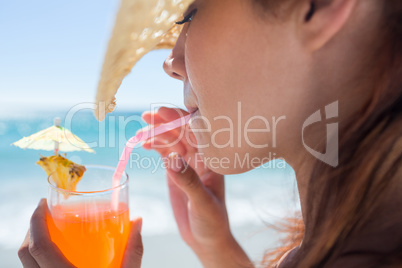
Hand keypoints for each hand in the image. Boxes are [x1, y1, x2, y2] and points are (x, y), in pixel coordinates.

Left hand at [18, 199, 143, 267]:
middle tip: (48, 213)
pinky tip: (57, 254)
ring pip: (26, 265)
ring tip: (51, 230)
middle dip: (32, 229)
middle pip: (25, 254)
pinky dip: (38, 259)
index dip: (35, 222)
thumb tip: (138, 221)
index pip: (37, 246)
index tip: (43, 203)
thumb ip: (133, 249)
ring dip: (34, 244)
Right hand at [141, 107, 252, 267]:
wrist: (207, 239)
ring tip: (141, 129)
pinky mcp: (176, 172)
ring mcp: (187, 164)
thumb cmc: (212, 222)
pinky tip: (144, 144)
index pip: (197, 132)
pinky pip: (165, 153)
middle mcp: (201, 158)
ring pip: (172, 140)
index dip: (180, 119)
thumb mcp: (202, 202)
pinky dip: (155, 146)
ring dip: (158, 132)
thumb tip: (172, 158)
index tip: (162, 112)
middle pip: (182, 132)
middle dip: (166, 121)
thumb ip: (188, 181)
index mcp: (213, 160)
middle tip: (147, 116)